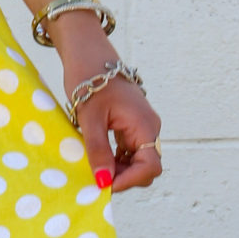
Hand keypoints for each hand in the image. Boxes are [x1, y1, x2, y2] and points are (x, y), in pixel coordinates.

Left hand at [52, 18, 162, 197]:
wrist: (88, 52)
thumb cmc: (89, 79)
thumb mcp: (90, 119)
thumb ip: (98, 151)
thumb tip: (103, 181)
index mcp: (145, 125)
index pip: (150, 167)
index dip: (129, 181)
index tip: (103, 184)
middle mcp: (149, 127)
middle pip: (146, 167)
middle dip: (124, 178)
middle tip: (95, 178)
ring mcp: (142, 125)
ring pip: (138, 161)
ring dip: (119, 170)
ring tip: (93, 169)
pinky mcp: (132, 124)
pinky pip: (130, 150)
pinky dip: (116, 159)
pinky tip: (97, 158)